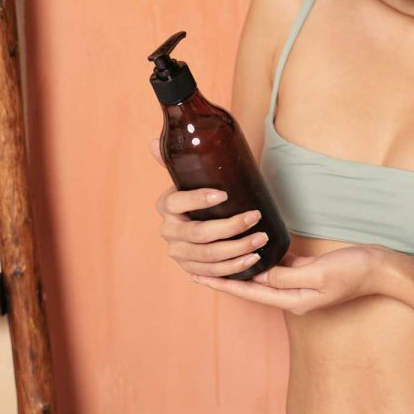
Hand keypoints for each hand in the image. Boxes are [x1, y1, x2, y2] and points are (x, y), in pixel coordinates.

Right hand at [151, 137, 266, 277]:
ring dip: (238, 250)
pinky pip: (212, 273)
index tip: (223, 194)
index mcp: (166, 205)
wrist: (195, 219)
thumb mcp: (188, 175)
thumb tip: (152, 140)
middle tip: (255, 217)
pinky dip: (234, 268)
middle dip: (231, 227)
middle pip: (199, 234)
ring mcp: (179, 253)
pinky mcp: (191, 267)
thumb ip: (176, 159)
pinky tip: (253, 259)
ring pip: (209, 256)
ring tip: (261, 239)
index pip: (178, 202)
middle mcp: (169, 231)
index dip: (199, 199)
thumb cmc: (197, 192)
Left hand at [188, 243, 391, 314]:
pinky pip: (278, 266)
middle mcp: (293, 296)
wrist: (382, 268)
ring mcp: (301, 284)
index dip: (223, 284)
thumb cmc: (354, 270)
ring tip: (218, 258)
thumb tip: (261, 275)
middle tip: (197, 268)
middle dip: (225, 277)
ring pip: (263, 276)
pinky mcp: (308, 272)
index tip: (198, 278)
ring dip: (241, 267)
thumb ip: (287, 275)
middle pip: (252, 287)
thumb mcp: (318, 273)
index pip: (250, 292)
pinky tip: (250, 250)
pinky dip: (262, 259)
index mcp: (293, 300)